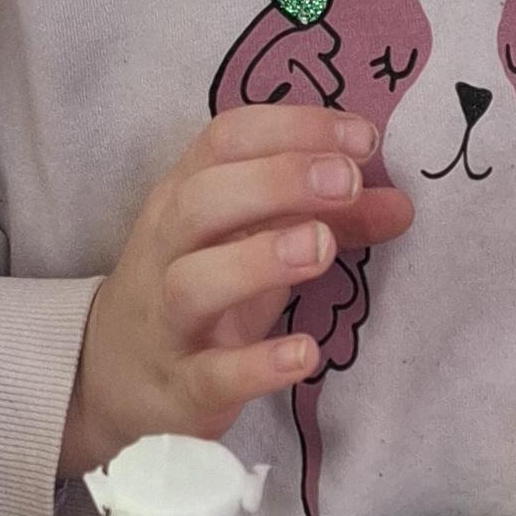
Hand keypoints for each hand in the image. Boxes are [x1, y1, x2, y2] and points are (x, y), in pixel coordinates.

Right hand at [62, 106, 414, 477]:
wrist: (114, 377)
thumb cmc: (199, 289)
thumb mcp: (253, 240)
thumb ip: (327, 218)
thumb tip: (401, 204)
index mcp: (184, 195)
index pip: (226, 140)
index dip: (294, 128)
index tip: (362, 137)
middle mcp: (166, 249)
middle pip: (202, 199)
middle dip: (277, 181)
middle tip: (347, 180)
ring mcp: (167, 320)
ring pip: (193, 282)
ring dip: (260, 258)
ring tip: (323, 247)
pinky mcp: (181, 386)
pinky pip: (213, 374)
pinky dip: (259, 364)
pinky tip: (306, 352)